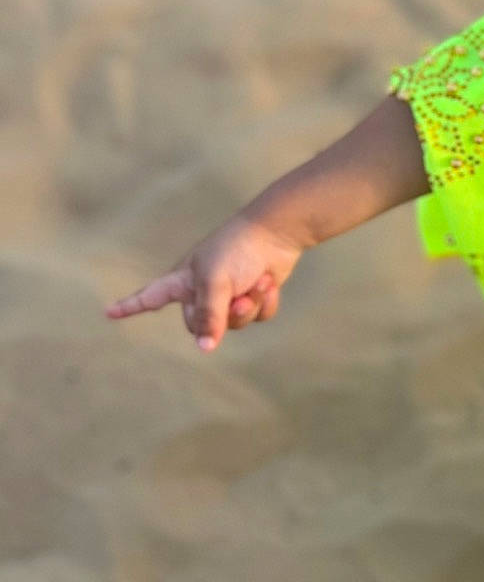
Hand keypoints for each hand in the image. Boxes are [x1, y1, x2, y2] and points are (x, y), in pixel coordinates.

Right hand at [103, 212, 305, 352]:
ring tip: (257, 284)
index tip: (109, 311)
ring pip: (234, 325)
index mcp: (183, 280)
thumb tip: (204, 348)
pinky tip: (268, 282)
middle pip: (201, 326)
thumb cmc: (237, 250)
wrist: (276, 233)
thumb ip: (208, 316)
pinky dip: (265, 302)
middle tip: (239, 298)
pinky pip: (257, 317)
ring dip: (249, 307)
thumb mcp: (214, 282)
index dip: (131, 305)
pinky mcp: (253, 297)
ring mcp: (228, 296)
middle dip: (224, 316)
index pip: (150, 296)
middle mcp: (202, 291)